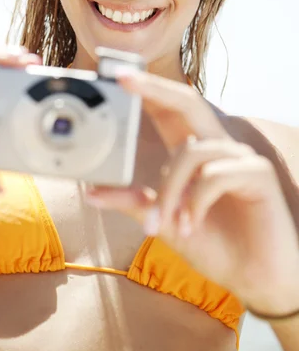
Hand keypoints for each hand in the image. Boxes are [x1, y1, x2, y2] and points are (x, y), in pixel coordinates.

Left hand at [86, 70, 298, 312]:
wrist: (253, 276)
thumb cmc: (211, 242)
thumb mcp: (162, 221)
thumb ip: (133, 202)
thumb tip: (92, 191)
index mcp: (194, 152)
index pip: (170, 109)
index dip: (147, 89)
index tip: (116, 74)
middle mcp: (216, 147)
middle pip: (188, 100)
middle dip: (154, 87)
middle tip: (123, 79)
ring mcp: (239, 157)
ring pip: (191, 152)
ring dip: (169, 191)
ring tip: (164, 223)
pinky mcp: (258, 174)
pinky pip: (215, 175)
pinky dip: (195, 202)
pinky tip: (192, 225)